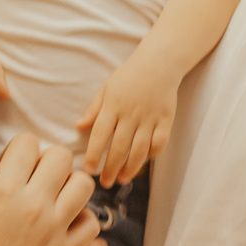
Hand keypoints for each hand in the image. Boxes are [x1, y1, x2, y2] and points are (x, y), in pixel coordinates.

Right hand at [0, 136, 98, 245]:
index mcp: (3, 188)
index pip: (28, 143)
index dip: (19, 149)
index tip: (13, 165)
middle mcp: (33, 204)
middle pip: (61, 156)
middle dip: (47, 159)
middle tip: (36, 176)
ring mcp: (53, 228)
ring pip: (84, 184)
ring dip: (71, 183)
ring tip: (56, 196)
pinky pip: (92, 224)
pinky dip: (83, 219)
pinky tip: (66, 222)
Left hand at [77, 43, 180, 185]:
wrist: (159, 63)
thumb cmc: (129, 76)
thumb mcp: (107, 88)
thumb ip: (94, 109)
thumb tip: (79, 126)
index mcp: (113, 105)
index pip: (100, 134)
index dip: (94, 154)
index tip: (89, 170)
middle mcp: (131, 113)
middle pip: (119, 147)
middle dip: (111, 168)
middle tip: (105, 182)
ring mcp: (150, 117)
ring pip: (139, 149)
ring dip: (130, 167)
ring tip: (122, 179)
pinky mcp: (166, 120)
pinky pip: (159, 142)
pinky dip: (152, 155)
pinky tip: (143, 162)